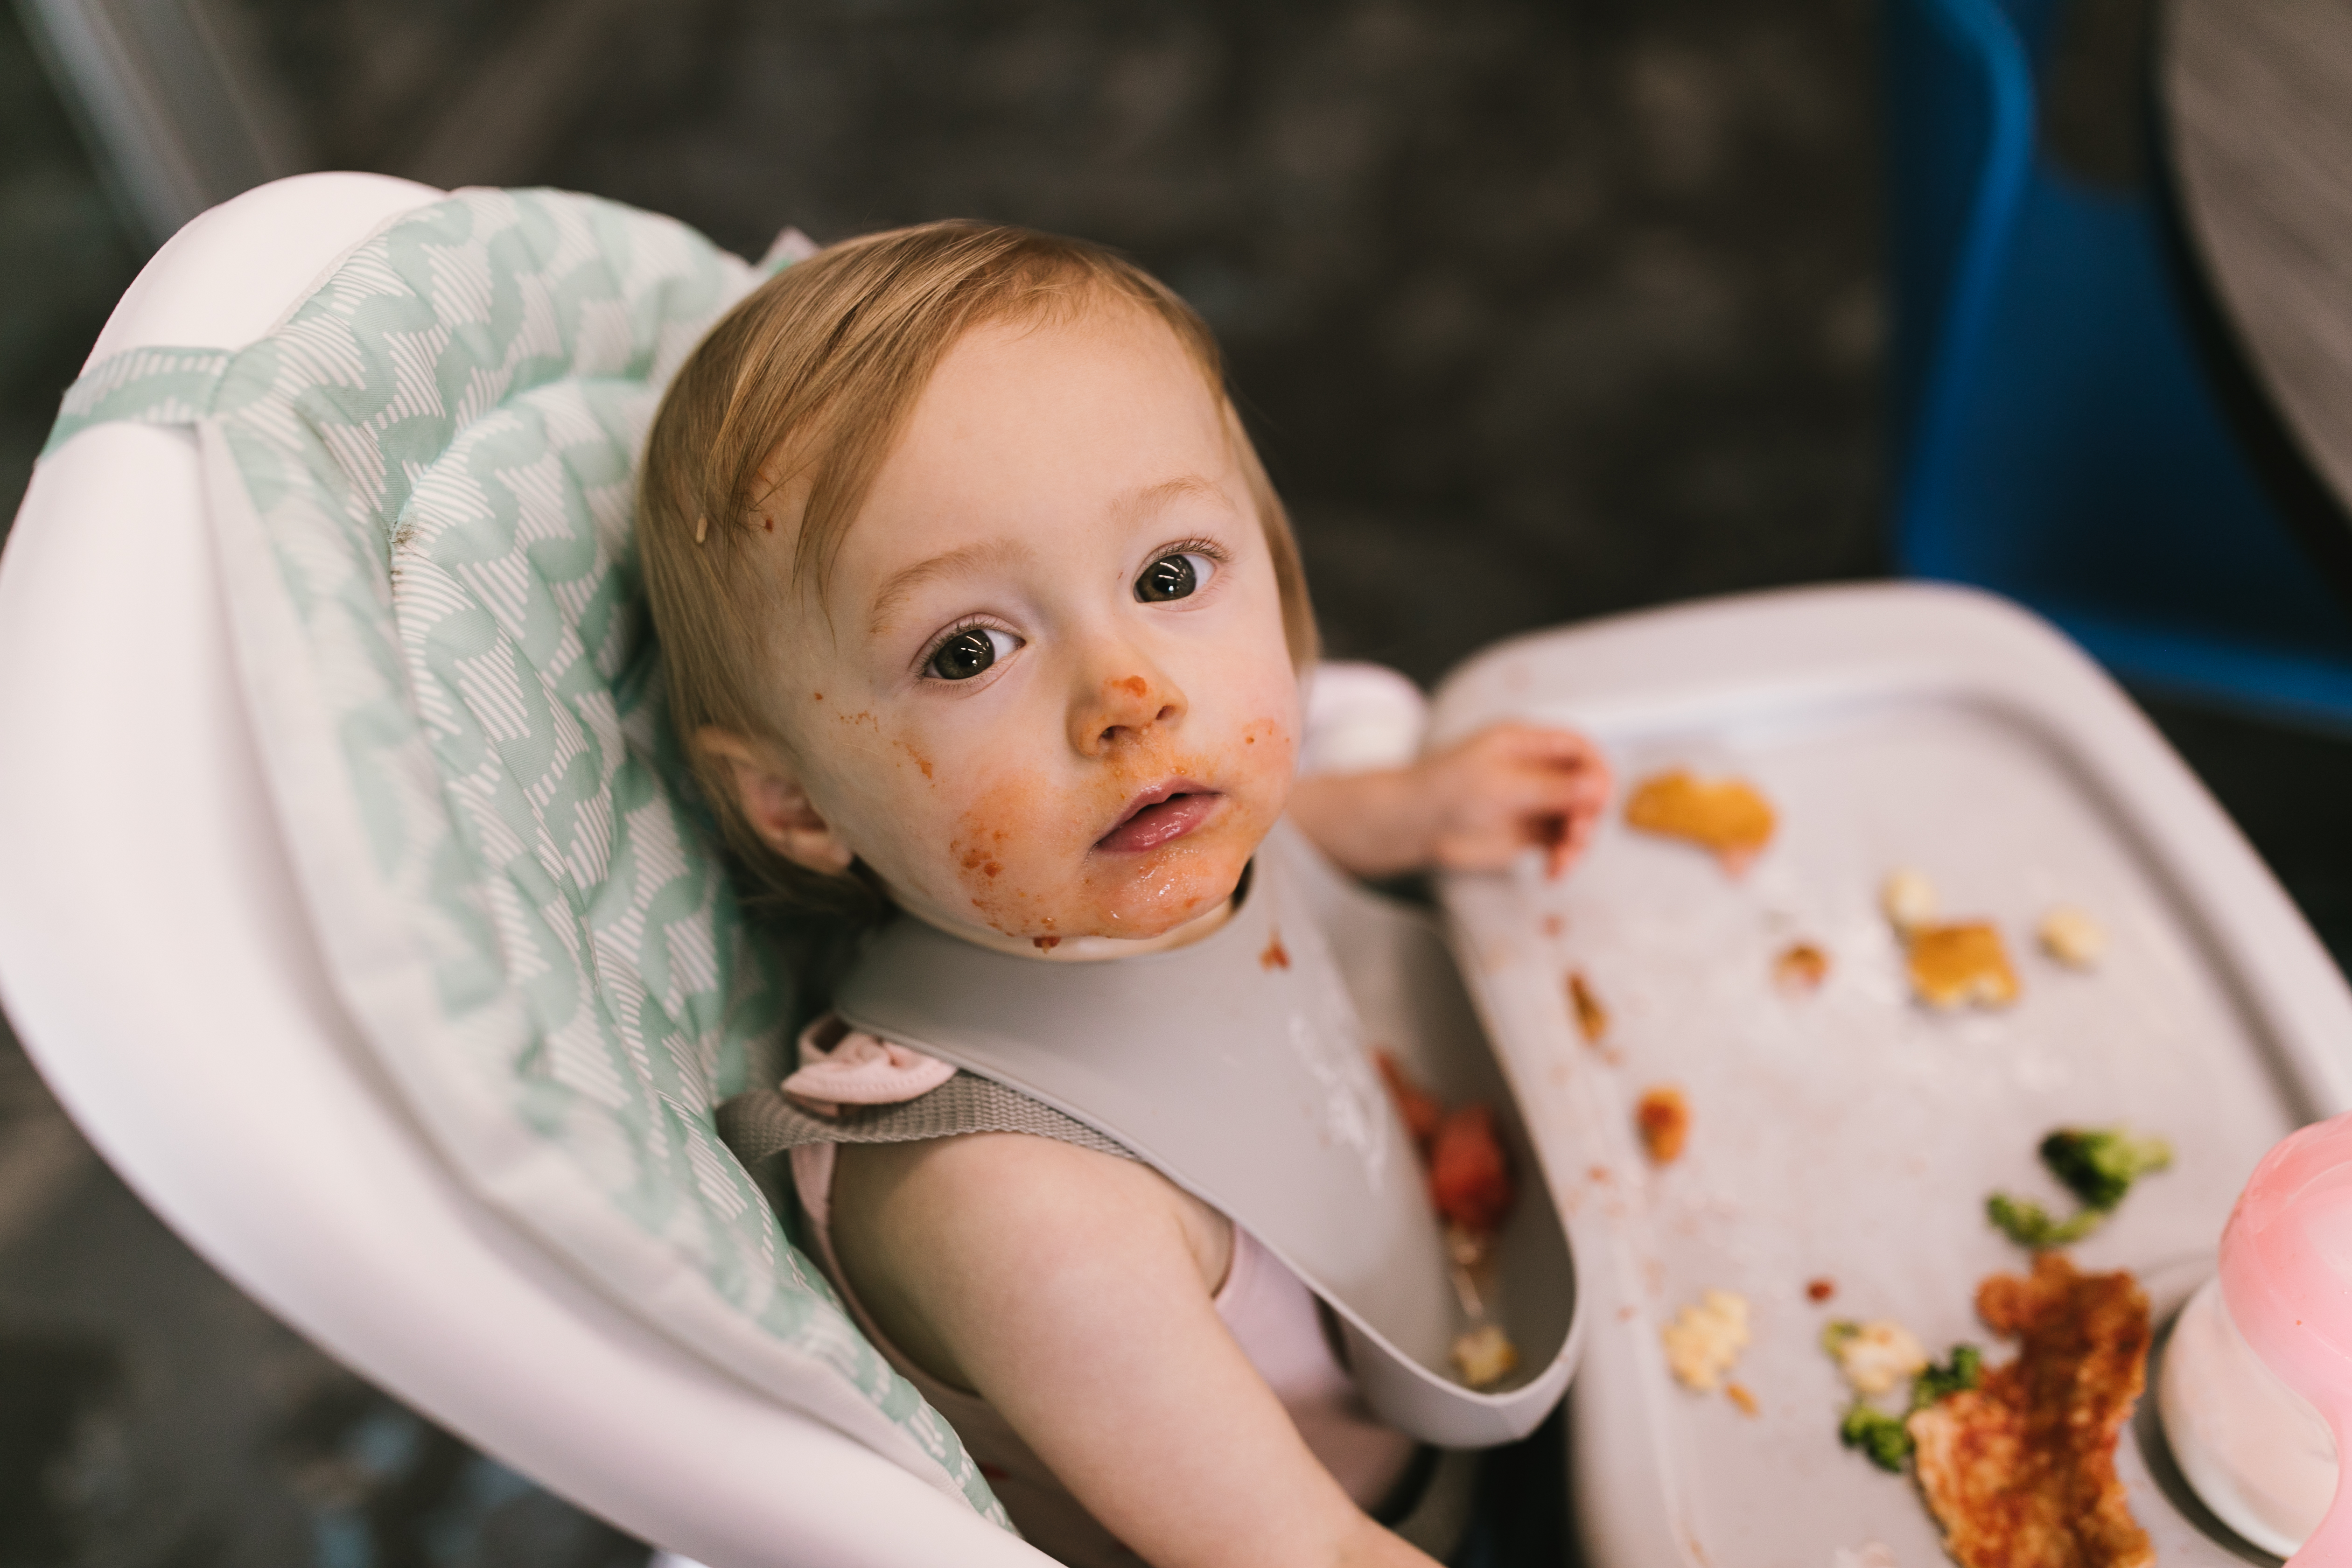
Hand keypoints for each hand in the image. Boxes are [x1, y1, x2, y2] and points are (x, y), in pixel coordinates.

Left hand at [1288, 722, 1611, 879]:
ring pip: (1577, 818)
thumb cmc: (1442, 790)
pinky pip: (1561, 843)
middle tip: (1575, 835)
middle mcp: (1535, 771)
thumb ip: (1549, 788)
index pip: (1578, 749)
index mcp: (1526, 744)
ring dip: (1578, 842)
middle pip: (1585, 787)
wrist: (1412, 825)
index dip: (1596, 770)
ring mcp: (1533, 802)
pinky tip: (1553, 871)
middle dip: (1588, 813)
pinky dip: (1563, 857)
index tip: (1599, 798)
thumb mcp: (1499, 785)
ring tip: (1562, 862)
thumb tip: (1596, 786)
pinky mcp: (1528, 833)